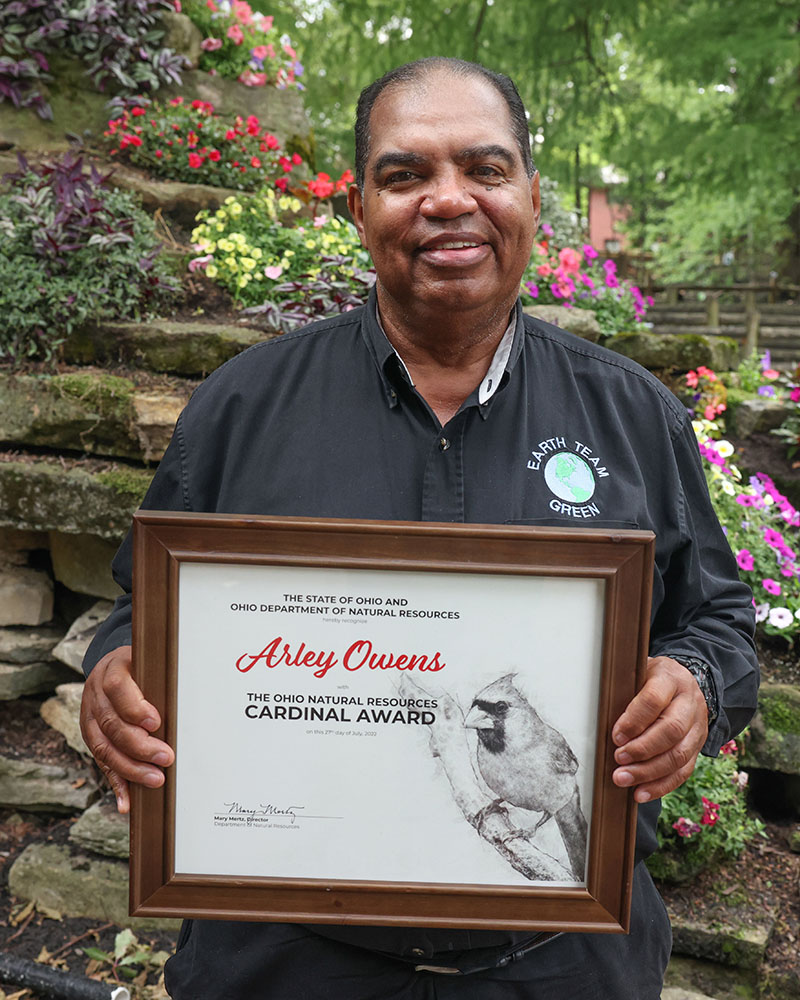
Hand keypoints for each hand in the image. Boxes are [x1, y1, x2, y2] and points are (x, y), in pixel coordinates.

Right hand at [80, 645, 174, 813]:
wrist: (111, 667)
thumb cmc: (140, 666)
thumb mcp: (149, 662)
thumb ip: (162, 677)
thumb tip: (197, 696)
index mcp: (112, 670)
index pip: (117, 688)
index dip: (134, 707)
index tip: (156, 722)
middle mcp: (95, 695)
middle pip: (112, 724)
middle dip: (140, 746)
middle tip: (166, 758)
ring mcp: (89, 718)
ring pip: (104, 747)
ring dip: (130, 768)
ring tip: (154, 779)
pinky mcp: (91, 737)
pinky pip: (101, 763)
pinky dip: (115, 785)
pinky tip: (127, 802)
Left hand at [611, 655, 708, 802]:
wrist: (684, 683)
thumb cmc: (651, 680)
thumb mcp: (638, 674)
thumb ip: (625, 693)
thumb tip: (599, 719)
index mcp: (671, 679)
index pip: (654, 700)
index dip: (634, 720)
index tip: (615, 736)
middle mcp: (689, 703)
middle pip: (671, 730)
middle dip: (642, 749)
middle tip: (618, 759)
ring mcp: (698, 726)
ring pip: (679, 754)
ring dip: (649, 772)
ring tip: (623, 779)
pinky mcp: (698, 747)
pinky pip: (684, 771)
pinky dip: (661, 785)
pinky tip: (641, 792)